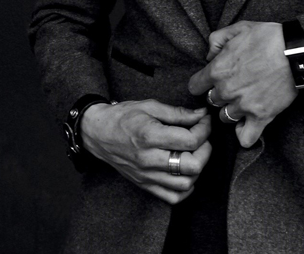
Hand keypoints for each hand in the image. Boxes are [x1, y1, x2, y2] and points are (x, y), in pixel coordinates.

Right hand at [79, 99, 213, 204]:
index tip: (204, 121)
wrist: (97, 133)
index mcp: (150, 136)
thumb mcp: (149, 106)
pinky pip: (172, 197)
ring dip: (197, 169)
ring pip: (185, 184)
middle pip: (192, 165)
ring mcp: (146, 175)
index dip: (204, 129)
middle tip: (202, 138)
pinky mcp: (144, 184)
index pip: (190, 140)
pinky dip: (186, 189)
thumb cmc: (122, 117)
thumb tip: (201, 115)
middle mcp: (148, 159)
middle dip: (205, 150)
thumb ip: (177, 113)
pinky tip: (185, 173)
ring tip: (193, 153)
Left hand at [187, 21, 296, 147]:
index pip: (195, 86)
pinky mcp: (261, 117)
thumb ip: (216, 40)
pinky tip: (247, 124)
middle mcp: (226, 90)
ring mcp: (243, 106)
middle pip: (211, 101)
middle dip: (220, 94)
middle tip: (234, 86)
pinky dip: (244, 134)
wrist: (296, 52)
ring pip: (225, 117)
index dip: (201, 83)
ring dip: (231, 110)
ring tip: (243, 101)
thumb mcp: (238, 28)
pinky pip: (245, 137)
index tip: (210, 81)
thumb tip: (209, 56)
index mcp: (217, 69)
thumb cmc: (268, 38)